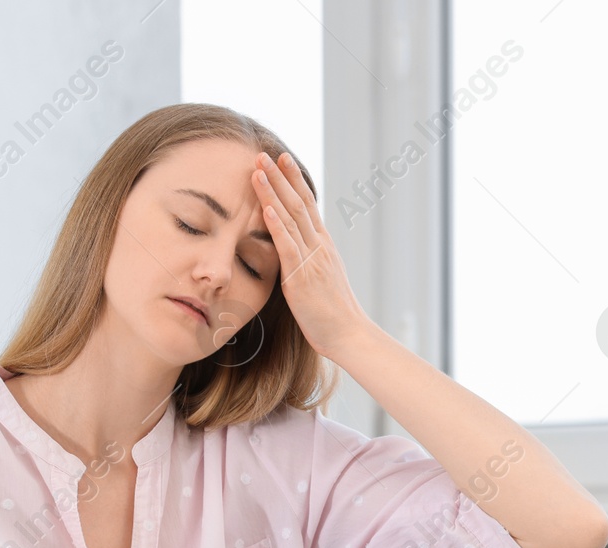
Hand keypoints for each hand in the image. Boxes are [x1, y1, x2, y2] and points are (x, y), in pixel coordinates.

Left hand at [250, 150, 373, 360]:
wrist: (349, 334)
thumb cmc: (333, 314)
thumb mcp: (322, 279)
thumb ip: (309, 261)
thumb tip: (296, 252)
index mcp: (323, 245)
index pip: (308, 204)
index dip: (294, 180)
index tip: (282, 159)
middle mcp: (319, 246)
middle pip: (298, 203)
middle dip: (280, 176)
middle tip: (264, 153)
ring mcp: (311, 260)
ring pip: (291, 218)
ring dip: (273, 192)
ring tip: (258, 169)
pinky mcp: (301, 277)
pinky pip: (288, 246)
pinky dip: (276, 225)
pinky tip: (266, 208)